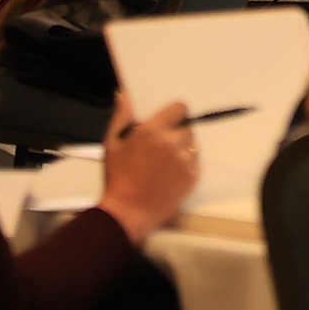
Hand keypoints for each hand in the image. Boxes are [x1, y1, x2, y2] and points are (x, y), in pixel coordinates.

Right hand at [97, 98, 199, 239]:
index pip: (180, 108)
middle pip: (188, 127)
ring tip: (166, 165)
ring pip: (193, 145)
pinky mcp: (192, 177)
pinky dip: (187, 167)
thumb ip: (121, 117)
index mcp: (151, 131)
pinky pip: (196, 163)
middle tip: (163, 148)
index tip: (171, 121)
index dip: (176, 114)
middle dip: (177, 134)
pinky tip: (171, 176)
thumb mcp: (112, 145)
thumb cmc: (117, 180)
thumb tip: (123, 96)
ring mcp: (184, 160)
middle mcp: (171, 142)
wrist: (127, 213)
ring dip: (184, 150)